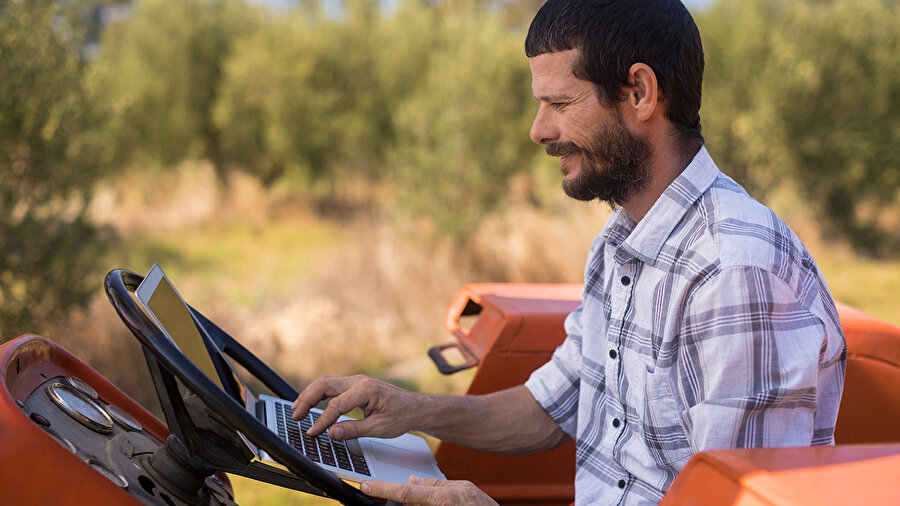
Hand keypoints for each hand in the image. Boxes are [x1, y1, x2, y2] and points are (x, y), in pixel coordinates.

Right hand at [291, 374, 420, 439]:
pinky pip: (333, 386)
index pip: (336, 405)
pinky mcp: (356, 386)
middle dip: (306, 399)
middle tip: (295, 416)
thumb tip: (331, 433)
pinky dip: (319, 394)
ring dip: (310, 395)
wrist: (416, 408)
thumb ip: (353, 430)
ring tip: (296, 410)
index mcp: (366, 390)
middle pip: (324, 384)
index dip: (322, 421)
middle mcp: (359, 381)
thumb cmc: (402, 416)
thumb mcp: (379, 428)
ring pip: (326, 383)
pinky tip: (311, 404)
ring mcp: (357, 381)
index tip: (312, 433)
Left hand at [361, 475, 497, 505]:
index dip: (382, 489)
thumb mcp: (463, 488)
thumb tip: (413, 480)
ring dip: (413, 503)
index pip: (404, 493)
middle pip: (405, 504)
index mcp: (441, 499)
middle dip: (398, 499)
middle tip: (400, 494)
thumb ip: (436, 484)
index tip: (365, 485)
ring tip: (437, 499)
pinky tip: (435, 502)